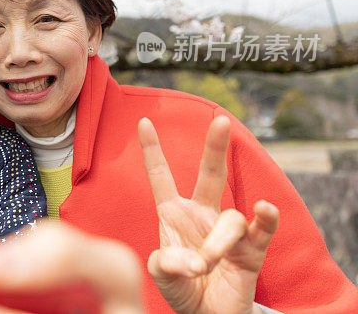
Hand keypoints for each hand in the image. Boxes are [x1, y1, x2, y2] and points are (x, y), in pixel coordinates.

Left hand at [137, 116, 278, 313]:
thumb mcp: (162, 275)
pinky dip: (265, 220)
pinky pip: (261, 230)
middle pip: (211, 174)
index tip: (144, 121)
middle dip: (215, 147)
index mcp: (173, 214)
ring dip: (217, 243)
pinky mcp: (251, 251)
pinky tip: (264, 210)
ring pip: (229, 220)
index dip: (152, 150)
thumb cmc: (181, 288)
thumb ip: (167, 264)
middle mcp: (202, 214)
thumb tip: (193, 261)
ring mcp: (227, 231)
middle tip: (221, 121)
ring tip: (206, 266)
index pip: (161, 176)